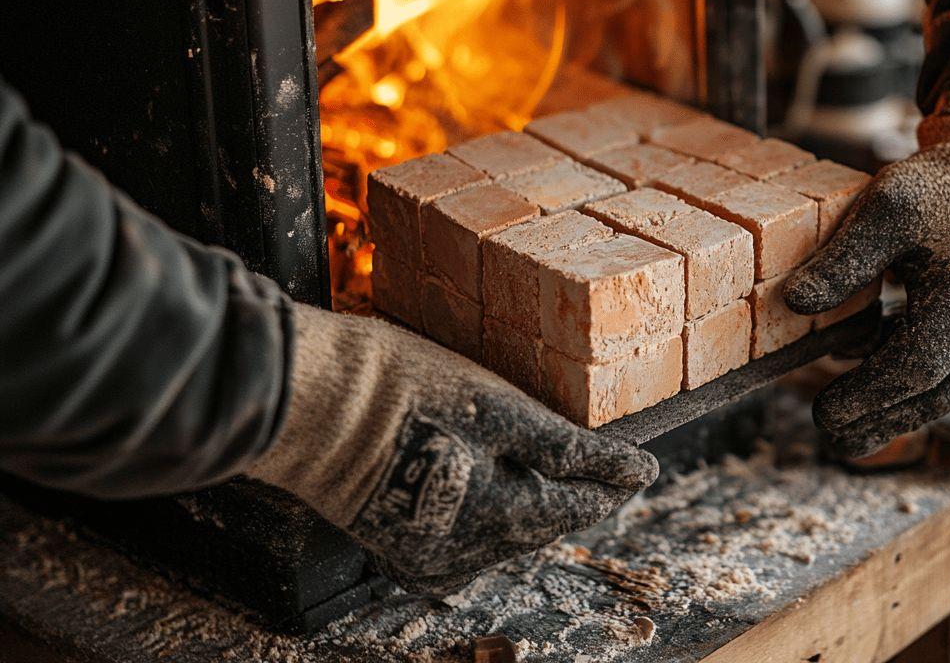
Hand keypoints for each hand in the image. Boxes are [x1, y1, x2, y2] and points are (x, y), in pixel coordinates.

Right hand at [246, 305, 657, 592]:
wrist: (307, 397)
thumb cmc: (403, 392)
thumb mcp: (503, 411)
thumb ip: (572, 450)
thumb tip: (640, 473)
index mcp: (499, 523)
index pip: (578, 509)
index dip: (612, 483)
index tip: (640, 466)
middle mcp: (465, 559)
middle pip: (538, 522)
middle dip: (563, 488)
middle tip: (592, 455)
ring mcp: (426, 558)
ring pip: (501, 530)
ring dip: (519, 496)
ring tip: (527, 452)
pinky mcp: (397, 547)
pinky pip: (461, 533)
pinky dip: (478, 504)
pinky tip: (473, 470)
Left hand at [784, 114, 949, 457]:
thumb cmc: (937, 191)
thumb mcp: (883, 209)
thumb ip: (841, 259)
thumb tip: (793, 302)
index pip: (913, 369)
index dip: (866, 397)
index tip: (823, 414)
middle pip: (930, 395)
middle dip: (877, 421)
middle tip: (828, 436)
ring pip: (942, 393)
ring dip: (894, 416)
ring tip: (845, 437)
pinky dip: (910, 390)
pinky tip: (869, 395)